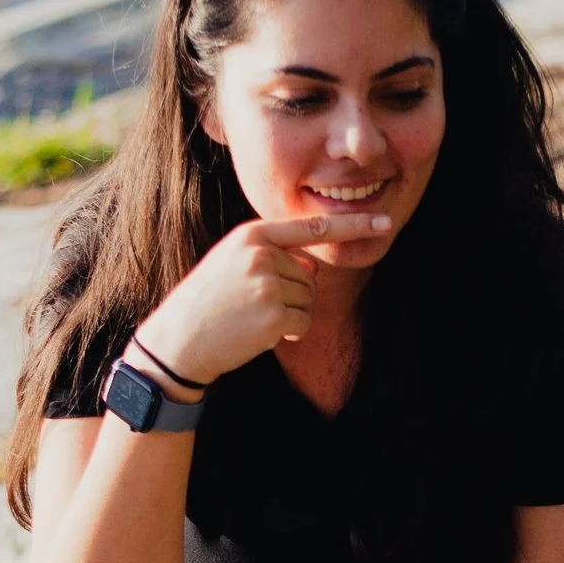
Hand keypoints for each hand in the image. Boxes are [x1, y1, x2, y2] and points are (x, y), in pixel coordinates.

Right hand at [133, 208, 391, 386]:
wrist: (178, 339)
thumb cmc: (208, 302)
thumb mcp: (233, 264)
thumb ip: (274, 255)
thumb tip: (314, 267)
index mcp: (251, 235)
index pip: (313, 227)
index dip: (353, 225)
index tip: (385, 223)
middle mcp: (261, 254)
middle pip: (310, 275)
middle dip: (291, 294)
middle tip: (251, 305)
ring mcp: (268, 283)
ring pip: (308, 299)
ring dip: (288, 314)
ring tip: (251, 317)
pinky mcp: (273, 314)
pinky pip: (303, 322)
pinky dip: (287, 332)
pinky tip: (257, 333)